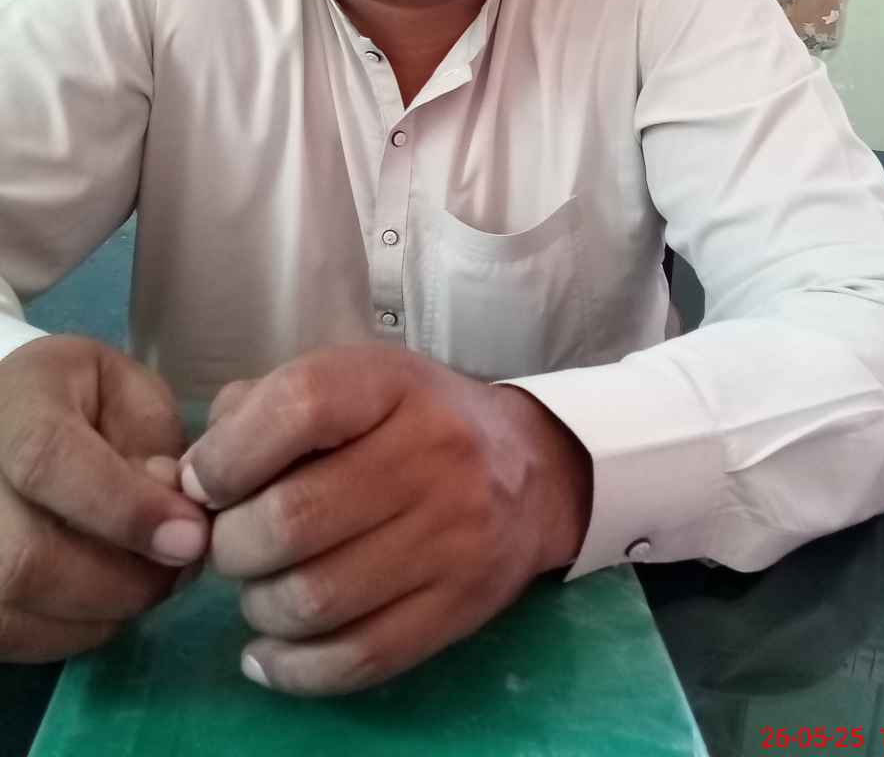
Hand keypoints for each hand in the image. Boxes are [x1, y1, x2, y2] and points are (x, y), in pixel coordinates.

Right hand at [0, 335, 210, 661]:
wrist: (12, 419)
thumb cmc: (81, 400)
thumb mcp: (130, 391)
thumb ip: (151, 440)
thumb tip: (172, 511)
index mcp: (14, 403)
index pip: (49, 460)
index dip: (124, 508)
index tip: (190, 537)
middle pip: (26, 558)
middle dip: (126, 579)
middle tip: (185, 562)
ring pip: (18, 608)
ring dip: (106, 610)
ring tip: (154, 575)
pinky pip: (15, 634)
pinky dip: (76, 628)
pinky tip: (110, 594)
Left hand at [182, 345, 591, 695]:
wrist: (530, 470)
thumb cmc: (413, 418)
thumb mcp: (349, 380)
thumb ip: (260, 410)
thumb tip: (187, 478)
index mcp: (391, 385)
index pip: (298, 408)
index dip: (228, 455)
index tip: (205, 483)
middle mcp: (430, 455)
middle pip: (292, 519)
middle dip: (232, 544)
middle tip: (233, 543)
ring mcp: (451, 537)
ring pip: (316, 599)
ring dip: (259, 606)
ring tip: (261, 588)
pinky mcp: (459, 607)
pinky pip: (357, 658)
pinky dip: (293, 668)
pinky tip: (270, 651)